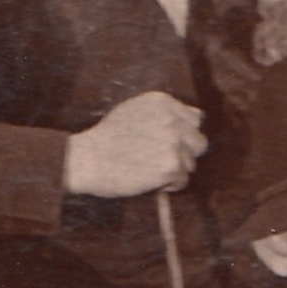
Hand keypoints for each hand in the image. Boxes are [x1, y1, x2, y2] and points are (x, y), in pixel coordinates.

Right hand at [65, 90, 205, 198]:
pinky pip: (182, 181)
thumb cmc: (106, 137)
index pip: (195, 119)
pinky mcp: (171, 166)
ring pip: (191, 163)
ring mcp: (173, 143)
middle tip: (162, 160)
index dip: (183, 135)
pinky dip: (169, 185)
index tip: (168, 144)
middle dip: (185, 153)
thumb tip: (195, 117)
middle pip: (199, 141)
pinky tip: (149, 180)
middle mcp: (173, 120)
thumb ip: (163, 112)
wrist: (87, 159)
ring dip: (175, 170)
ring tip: (149, 169)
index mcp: (164, 102)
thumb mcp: (134, 110)